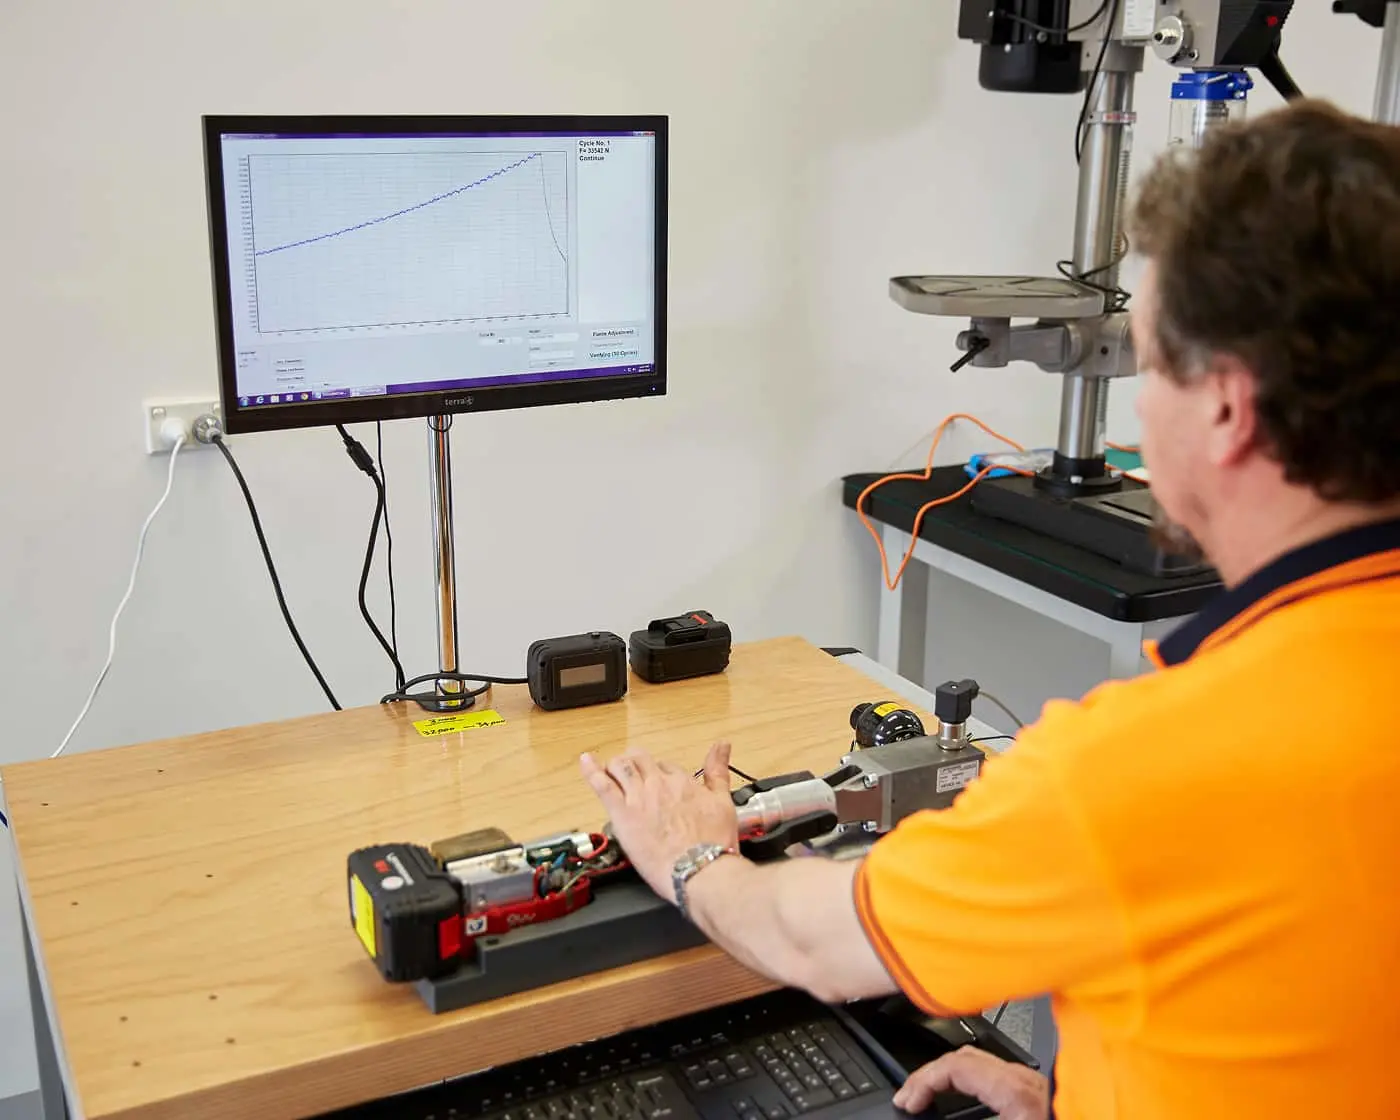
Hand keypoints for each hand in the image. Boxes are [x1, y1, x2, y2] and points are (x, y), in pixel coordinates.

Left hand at [579, 742, 739, 902]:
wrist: (700, 868)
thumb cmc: (713, 843)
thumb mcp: (723, 801)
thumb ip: (719, 771)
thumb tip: (723, 745)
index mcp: (682, 782)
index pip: (665, 766)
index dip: (660, 774)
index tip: (659, 784)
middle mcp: (658, 785)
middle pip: (640, 760)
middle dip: (635, 763)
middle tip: (632, 774)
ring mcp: (638, 798)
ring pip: (621, 767)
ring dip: (615, 766)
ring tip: (611, 771)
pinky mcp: (622, 814)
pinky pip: (602, 785)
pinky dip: (592, 771)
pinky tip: (585, 762)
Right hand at [893, 1047, 1047, 1119]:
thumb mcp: (1009, 1119)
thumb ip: (968, 1116)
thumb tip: (931, 1113)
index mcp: (1016, 1091)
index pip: (955, 1066)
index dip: (922, 1080)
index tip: (908, 1101)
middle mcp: (1028, 1080)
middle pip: (966, 1058)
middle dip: (933, 1074)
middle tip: (913, 1096)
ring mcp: (1038, 1084)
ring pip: (984, 1065)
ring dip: (954, 1077)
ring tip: (934, 1096)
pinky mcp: (1046, 1095)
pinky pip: (1001, 1077)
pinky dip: (975, 1084)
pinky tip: (970, 1101)